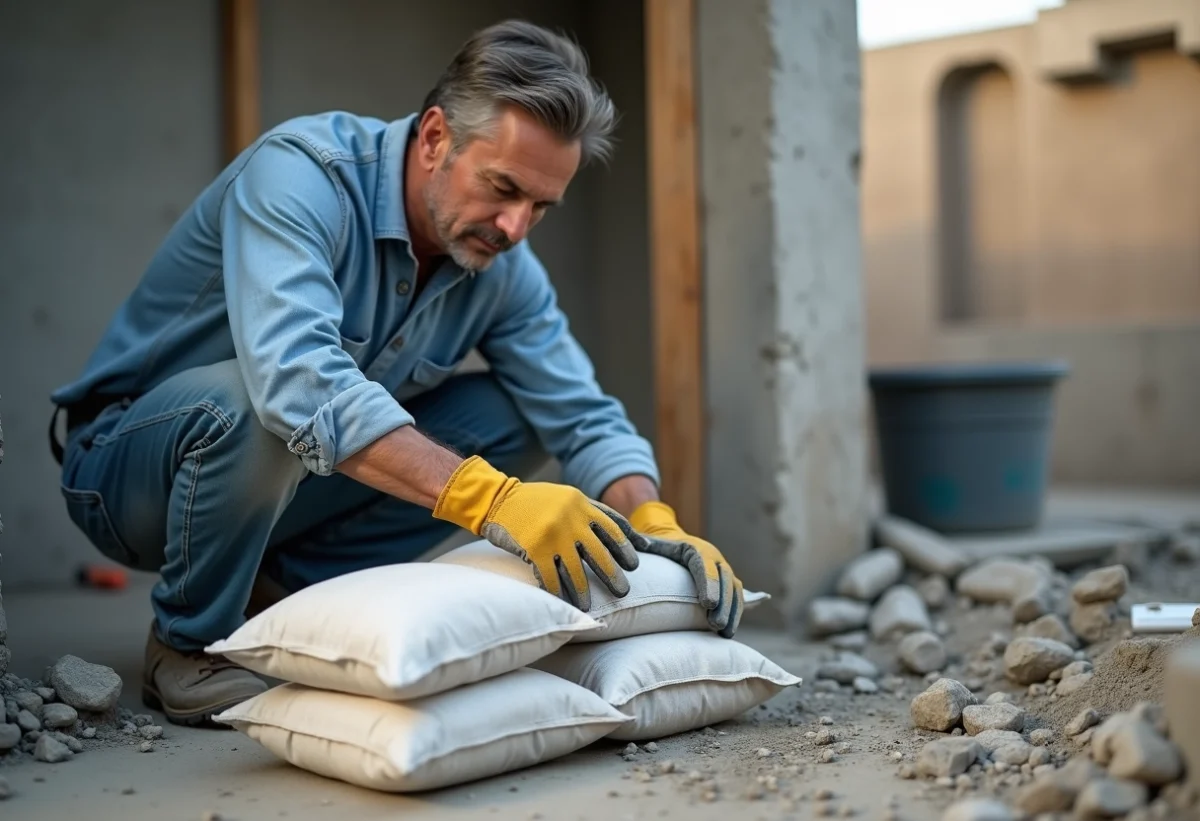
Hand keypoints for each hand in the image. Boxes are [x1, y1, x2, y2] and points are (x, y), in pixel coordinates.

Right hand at [433, 455, 642, 609]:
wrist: (496, 498)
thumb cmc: (535, 502)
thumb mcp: (567, 497)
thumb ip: (593, 513)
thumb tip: (628, 535)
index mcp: (581, 504)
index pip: (613, 528)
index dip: (625, 549)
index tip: (634, 565)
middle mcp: (571, 519)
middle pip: (599, 553)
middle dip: (612, 575)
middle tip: (622, 591)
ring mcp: (553, 534)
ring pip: (576, 570)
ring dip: (584, 591)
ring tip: (589, 605)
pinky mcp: (534, 548)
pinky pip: (551, 577)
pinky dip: (558, 593)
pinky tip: (563, 604)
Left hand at [629, 501, 743, 636]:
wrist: (678, 543)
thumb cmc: (662, 548)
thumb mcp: (653, 544)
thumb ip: (643, 545)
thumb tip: (631, 545)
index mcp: (695, 548)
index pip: (704, 564)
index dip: (708, 583)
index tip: (708, 603)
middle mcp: (714, 557)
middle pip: (724, 579)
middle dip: (723, 602)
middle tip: (715, 624)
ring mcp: (724, 570)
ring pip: (735, 590)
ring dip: (732, 612)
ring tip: (725, 633)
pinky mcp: (729, 582)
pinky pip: (738, 598)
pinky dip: (736, 615)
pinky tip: (728, 633)